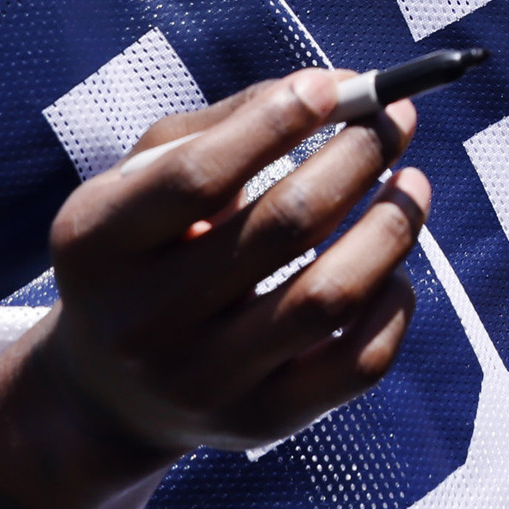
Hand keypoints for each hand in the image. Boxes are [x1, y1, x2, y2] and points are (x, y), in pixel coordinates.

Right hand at [32, 71, 426, 458]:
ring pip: (330, 297)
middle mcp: (143, 323)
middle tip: (395, 118)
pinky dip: (395, 302)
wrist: (108, 394)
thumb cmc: (143, 251)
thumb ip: (225, 124)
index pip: (197, 178)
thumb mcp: (141, 182)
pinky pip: (358, 363)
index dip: (276, 123)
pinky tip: (394, 266)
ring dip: (392, 226)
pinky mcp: (261, 424)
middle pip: (282, 226)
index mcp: (97, 246)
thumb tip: (337, 88)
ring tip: (411, 184)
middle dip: (356, 156)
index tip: (336, 85)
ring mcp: (204, 384)